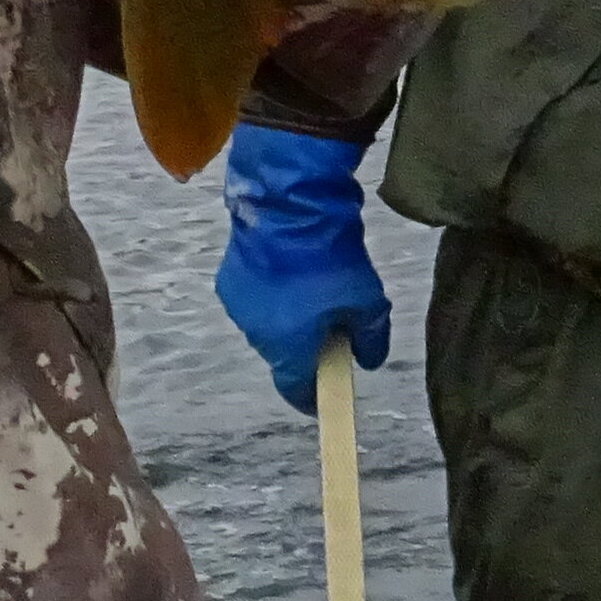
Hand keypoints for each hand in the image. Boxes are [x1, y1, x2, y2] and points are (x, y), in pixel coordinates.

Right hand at [215, 122, 390, 407]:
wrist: (288, 204)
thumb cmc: (330, 258)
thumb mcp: (369, 302)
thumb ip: (371, 339)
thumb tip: (369, 360)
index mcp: (287, 348)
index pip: (296, 390)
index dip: (313, 397)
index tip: (326, 396)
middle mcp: (255, 334)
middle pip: (282, 355)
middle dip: (305, 346)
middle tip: (333, 324)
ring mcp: (238, 305)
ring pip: (267, 324)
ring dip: (287, 316)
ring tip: (312, 286)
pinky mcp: (229, 276)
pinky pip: (255, 296)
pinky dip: (272, 292)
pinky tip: (291, 268)